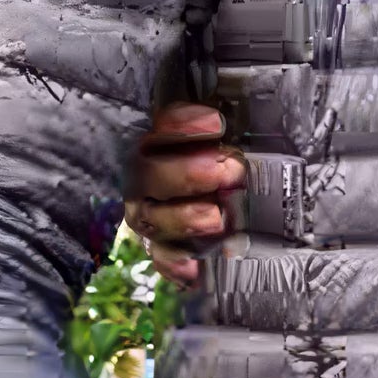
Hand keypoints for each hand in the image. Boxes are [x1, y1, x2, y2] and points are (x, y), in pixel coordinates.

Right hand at [124, 102, 243, 285]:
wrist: (232, 182)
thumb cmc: (224, 144)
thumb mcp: (220, 126)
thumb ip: (213, 117)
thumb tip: (232, 106)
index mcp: (158, 136)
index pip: (156, 126)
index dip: (179, 125)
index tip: (215, 123)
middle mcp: (145, 174)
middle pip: (147, 175)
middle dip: (187, 174)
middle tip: (229, 171)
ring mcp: (150, 210)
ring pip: (151, 218)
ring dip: (183, 219)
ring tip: (216, 219)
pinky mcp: (163, 243)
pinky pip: (161, 256)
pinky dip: (175, 264)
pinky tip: (194, 271)